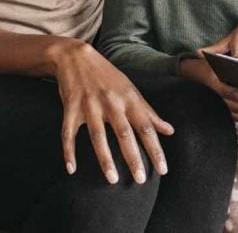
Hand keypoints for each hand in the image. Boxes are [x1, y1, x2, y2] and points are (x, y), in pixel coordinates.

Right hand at [50, 40, 173, 184]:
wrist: (76, 57)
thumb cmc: (108, 76)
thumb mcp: (131, 90)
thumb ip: (149, 112)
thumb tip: (169, 130)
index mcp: (129, 99)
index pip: (146, 127)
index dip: (155, 148)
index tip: (162, 169)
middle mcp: (111, 102)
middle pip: (124, 133)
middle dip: (133, 157)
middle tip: (140, 179)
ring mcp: (90, 105)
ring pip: (98, 135)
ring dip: (105, 158)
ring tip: (112, 179)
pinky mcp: (70, 107)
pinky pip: (68, 132)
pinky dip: (68, 150)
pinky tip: (72, 168)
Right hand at [178, 57, 237, 119]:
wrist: (189, 74)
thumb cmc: (204, 65)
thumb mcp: (215, 60)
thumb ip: (230, 64)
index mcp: (215, 85)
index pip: (234, 94)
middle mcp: (215, 98)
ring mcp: (216, 105)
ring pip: (236, 114)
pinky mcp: (218, 109)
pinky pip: (233, 116)